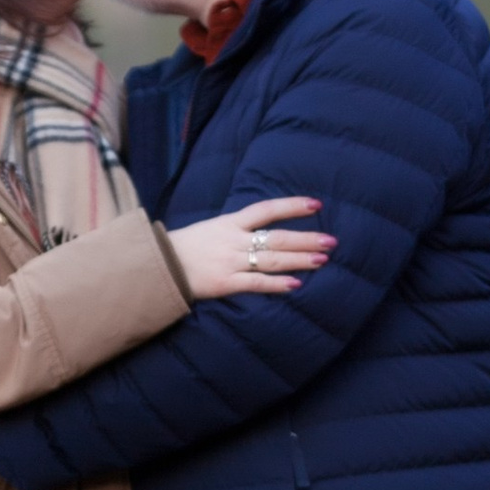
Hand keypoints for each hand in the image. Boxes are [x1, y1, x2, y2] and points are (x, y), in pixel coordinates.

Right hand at [169, 195, 333, 300]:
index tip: (316, 205)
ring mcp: (230, 262)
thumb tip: (262, 231)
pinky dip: (276, 284)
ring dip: (299, 259)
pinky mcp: (225, 283)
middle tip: (331, 240)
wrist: (159, 265)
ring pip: (271, 259)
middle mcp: (233, 240)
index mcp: (229, 223)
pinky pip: (255, 283)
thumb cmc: (185, 247)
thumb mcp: (211, 229)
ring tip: (322, 260)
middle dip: (306, 238)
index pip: (267, 210)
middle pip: (276, 237)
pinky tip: (296, 284)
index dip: (292, 206)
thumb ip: (236, 230)